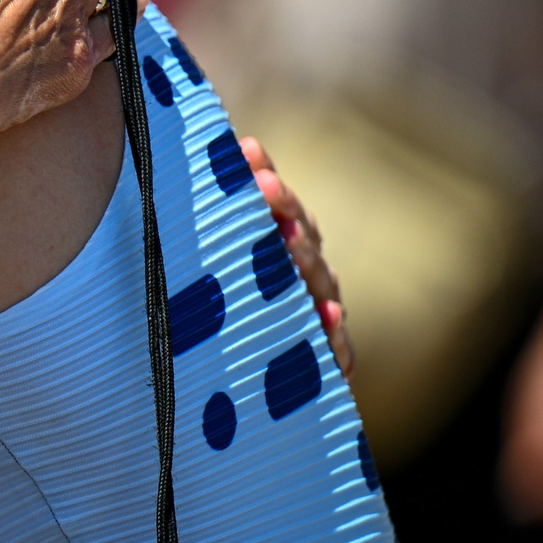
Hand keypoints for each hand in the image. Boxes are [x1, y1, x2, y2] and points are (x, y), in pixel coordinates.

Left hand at [240, 136, 352, 376]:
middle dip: (285, 208)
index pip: (281, 208)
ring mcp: (316, 317)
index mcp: (280, 247)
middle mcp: (302, 277)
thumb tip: (222, 155)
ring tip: (291, 240)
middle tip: (265, 185)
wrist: (228, 390)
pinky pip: (336, 347)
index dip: (265, 179)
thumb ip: (217, 216)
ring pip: (320, 284)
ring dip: (306, 260)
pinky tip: (329, 315)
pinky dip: (334, 333)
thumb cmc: (217, 314)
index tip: (247, 152)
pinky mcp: (324, 363)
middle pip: (301, 237)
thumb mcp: (206, 267)